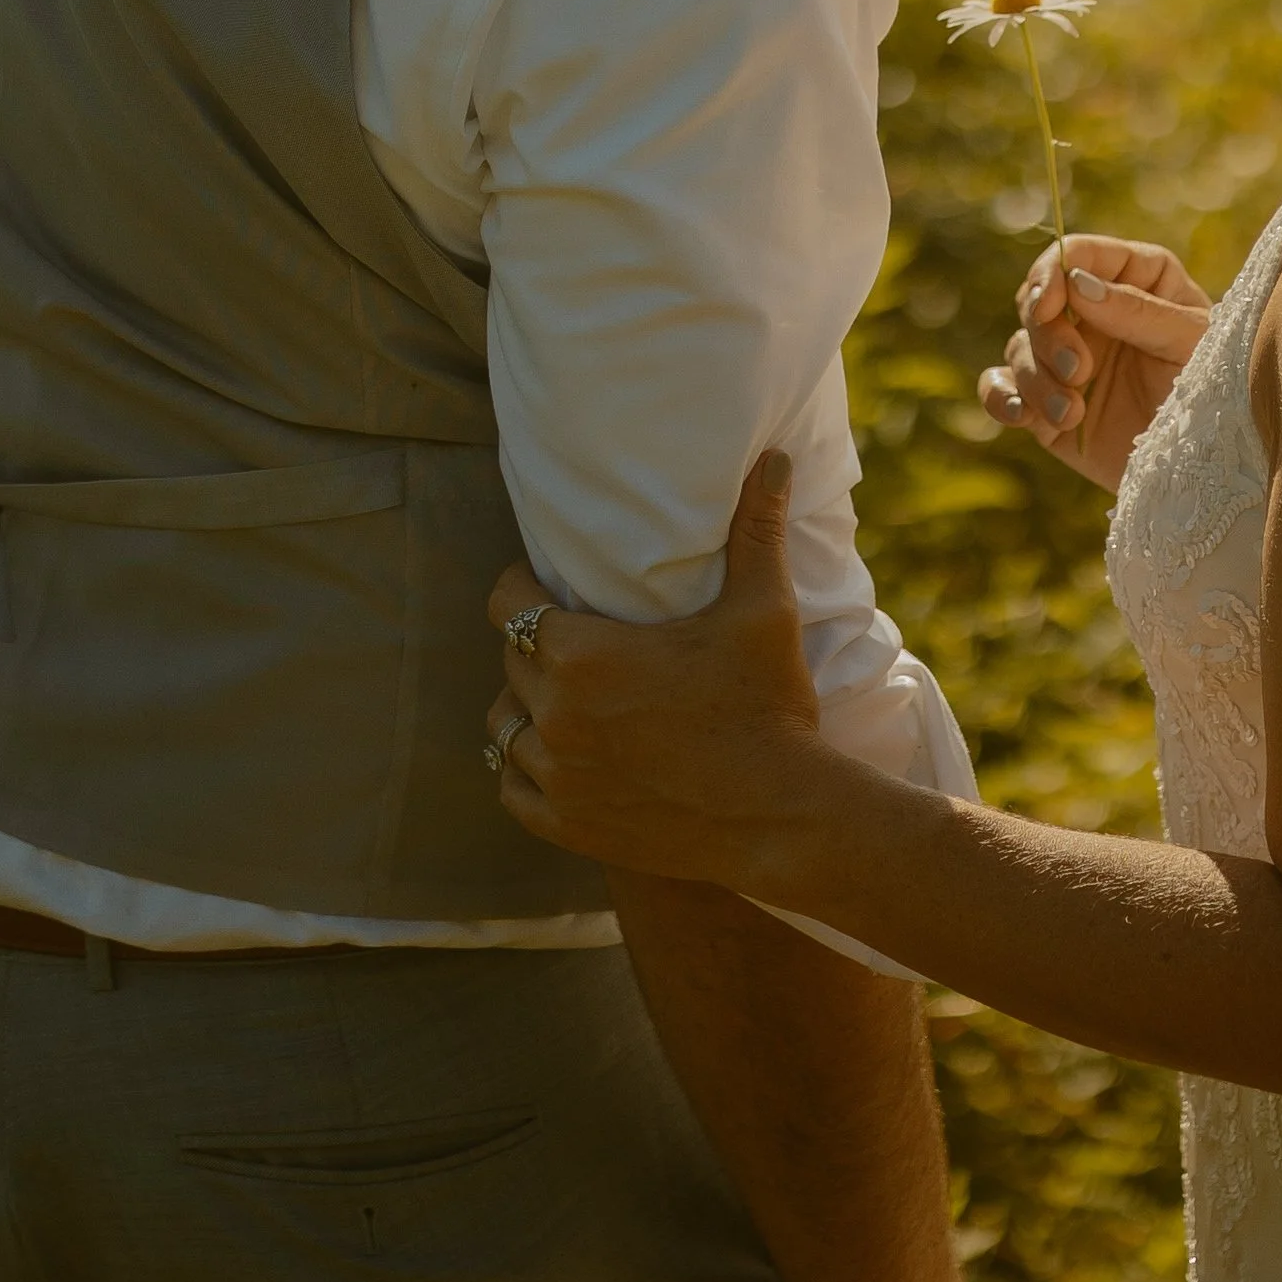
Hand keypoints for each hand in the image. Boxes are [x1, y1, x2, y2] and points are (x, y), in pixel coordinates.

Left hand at [486, 455, 828, 890]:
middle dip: (534, 646)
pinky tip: (557, 755)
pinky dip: (526, 769)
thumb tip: (777, 458)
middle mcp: (554, 712)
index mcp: (582, 653)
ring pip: (502, 725)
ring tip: (562, 697)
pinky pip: (512, 787)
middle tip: (574, 641)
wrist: (779, 816)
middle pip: (509, 661)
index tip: (551, 588)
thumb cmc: (768, 705)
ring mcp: (555, 775)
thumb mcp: (763, 611)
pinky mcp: (566, 823)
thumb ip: (757, 530)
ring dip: (525, 706)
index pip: (508, 603)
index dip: (524, 589)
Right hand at [979, 232, 1212, 491]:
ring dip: (1036, 379)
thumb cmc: (1216, 393)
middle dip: (1049, 335)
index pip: (1078, 254)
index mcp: (1135, 280)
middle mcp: (1094, 313)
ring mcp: (1067, 359)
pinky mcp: (1047, 404)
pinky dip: (1001, 398)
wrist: (1207, 468)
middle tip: (1078, 371)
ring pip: (1019, 346)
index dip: (1052, 272)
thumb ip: (1139, 310)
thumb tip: (1077, 282)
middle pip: (1038, 300)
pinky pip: (1001, 389)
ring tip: (1071, 414)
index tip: (1049, 304)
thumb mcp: (1190, 344)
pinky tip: (1022, 416)